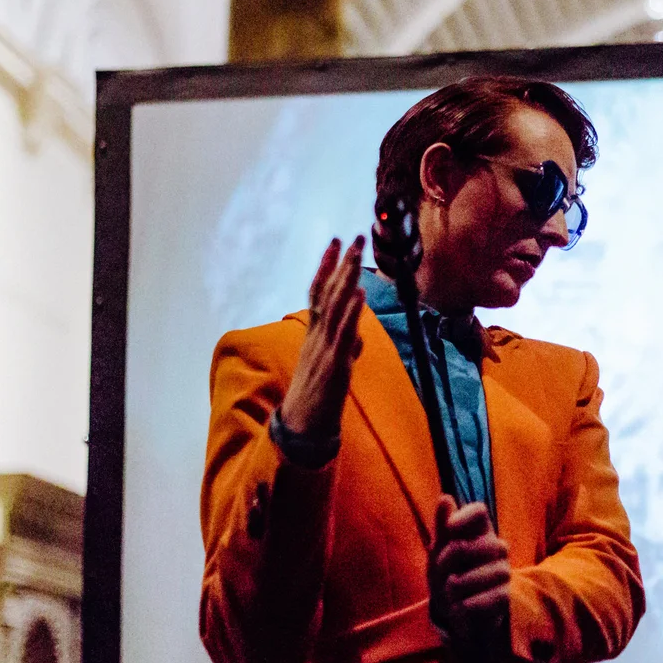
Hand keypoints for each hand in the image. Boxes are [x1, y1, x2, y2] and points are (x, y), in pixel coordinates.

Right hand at [278, 236, 365, 441]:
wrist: (303, 426)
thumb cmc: (317, 395)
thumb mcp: (332, 366)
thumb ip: (345, 348)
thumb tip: (358, 337)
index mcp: (314, 334)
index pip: (318, 292)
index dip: (327, 266)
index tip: (335, 240)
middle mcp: (317, 336)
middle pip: (328, 293)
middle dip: (341, 264)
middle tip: (352, 236)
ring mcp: (324, 349)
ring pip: (335, 308)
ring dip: (346, 279)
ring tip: (356, 255)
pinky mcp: (334, 365)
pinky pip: (343, 334)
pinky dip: (351, 312)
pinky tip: (359, 293)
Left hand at [429, 495, 510, 653]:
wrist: (455, 610)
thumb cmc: (448, 572)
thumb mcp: (439, 550)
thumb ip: (443, 525)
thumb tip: (445, 498)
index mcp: (479, 531)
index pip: (479, 511)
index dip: (463, 518)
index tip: (449, 530)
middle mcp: (496, 548)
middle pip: (472, 545)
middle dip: (448, 561)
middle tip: (441, 572)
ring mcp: (503, 572)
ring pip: (480, 575)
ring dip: (457, 586)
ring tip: (450, 592)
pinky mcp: (505, 597)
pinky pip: (486, 599)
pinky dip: (466, 605)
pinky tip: (458, 606)